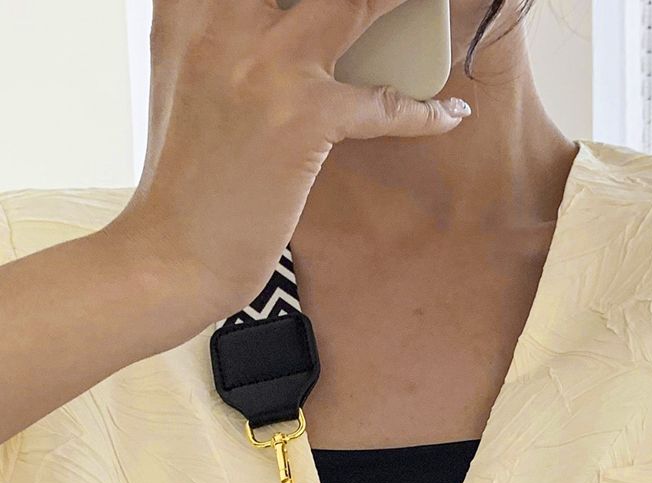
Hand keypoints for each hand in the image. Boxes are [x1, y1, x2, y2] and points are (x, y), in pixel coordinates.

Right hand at [109, 0, 469, 324]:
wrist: (170, 255)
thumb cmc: (187, 179)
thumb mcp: (188, 76)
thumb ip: (226, 32)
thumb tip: (279, 17)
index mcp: (190, 6)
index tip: (330, 1)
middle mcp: (221, 20)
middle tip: (401, 2)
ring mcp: (262, 67)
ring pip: (355, 6)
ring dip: (403, 8)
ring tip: (430, 12)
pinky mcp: (299, 119)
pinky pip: (382, 103)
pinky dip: (424, 112)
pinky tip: (449, 114)